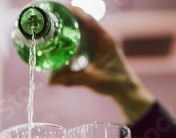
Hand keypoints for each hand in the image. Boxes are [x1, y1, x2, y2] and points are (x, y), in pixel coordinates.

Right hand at [49, 8, 155, 122]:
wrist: (126, 90)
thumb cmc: (114, 83)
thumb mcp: (91, 80)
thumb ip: (71, 80)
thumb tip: (50, 80)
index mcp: (105, 40)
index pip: (88, 20)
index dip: (74, 13)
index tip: (60, 9)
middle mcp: (104, 38)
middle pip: (85, 22)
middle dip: (69, 19)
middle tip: (53, 19)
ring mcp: (101, 43)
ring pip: (85, 30)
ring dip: (72, 27)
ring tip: (56, 27)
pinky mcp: (98, 50)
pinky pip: (85, 39)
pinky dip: (75, 38)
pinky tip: (65, 42)